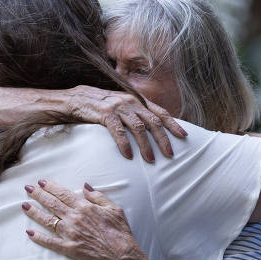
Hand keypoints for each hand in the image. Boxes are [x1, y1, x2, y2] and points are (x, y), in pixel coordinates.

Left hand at [22, 178, 152, 259]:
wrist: (121, 255)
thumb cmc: (120, 232)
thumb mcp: (114, 209)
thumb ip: (98, 197)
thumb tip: (85, 186)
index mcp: (85, 208)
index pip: (63, 194)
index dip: (51, 187)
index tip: (41, 182)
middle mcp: (74, 219)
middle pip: (52, 204)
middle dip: (38, 195)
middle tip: (28, 189)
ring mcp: (70, 234)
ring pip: (47, 220)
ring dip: (34, 212)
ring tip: (24, 205)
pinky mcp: (69, 248)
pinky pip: (50, 242)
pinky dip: (39, 238)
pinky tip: (29, 233)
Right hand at [66, 85, 187, 162]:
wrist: (76, 98)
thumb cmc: (102, 106)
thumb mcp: (123, 107)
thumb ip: (137, 115)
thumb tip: (154, 130)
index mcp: (138, 100)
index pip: (161, 112)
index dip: (173, 125)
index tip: (184, 137)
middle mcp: (131, 102)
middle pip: (153, 122)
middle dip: (163, 140)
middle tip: (170, 155)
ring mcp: (118, 106)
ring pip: (139, 127)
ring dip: (146, 146)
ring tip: (150, 160)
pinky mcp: (105, 113)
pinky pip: (118, 130)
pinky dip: (124, 144)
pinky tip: (128, 156)